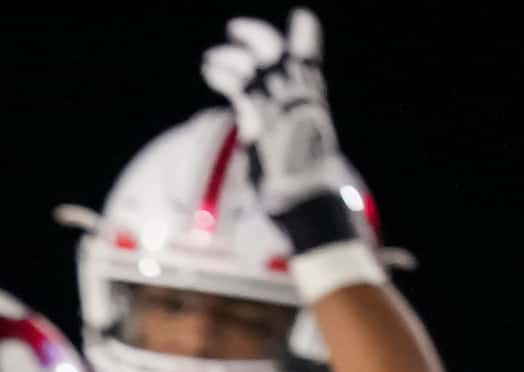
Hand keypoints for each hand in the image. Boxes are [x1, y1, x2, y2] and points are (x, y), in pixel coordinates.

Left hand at [201, 11, 379, 289]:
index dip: (306, 37)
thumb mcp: (302, 156)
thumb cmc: (306, 191)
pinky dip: (222, 71)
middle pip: (278, 53)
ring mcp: (282, 104)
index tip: (300, 17)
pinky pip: (238, 83)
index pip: (310, 62)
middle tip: (237, 28)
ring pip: (254, 63)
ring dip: (229, 55)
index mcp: (313, 105)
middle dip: (257, 35)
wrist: (307, 201)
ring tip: (212, 57)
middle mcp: (300, 98)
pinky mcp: (261, 115)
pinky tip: (209, 68)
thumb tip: (270, 142)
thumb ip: (287, 137)